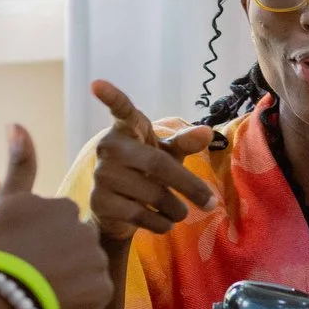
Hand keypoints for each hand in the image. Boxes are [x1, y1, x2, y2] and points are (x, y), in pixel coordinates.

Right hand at [0, 126, 111, 308]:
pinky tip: (52, 308)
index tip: (19, 256)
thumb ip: (18, 167)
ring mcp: (95, 261)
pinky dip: (76, 305)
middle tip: (28, 278)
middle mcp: (84, 229)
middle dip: (56, 262)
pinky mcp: (101, 292)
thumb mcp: (2, 205)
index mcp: (62, 206)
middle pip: (74, 248)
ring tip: (38, 295)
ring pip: (84, 273)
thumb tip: (17, 124)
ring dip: (67, 283)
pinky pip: (92, 298)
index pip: (56, 225)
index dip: (36, 243)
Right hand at [86, 79, 215, 248]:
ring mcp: (101, 176)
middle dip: (189, 185)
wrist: (117, 211)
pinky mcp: (100, 202)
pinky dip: (162, 223)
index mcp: (126, 129)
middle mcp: (109, 148)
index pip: (120, 110)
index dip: (111, 97)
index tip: (97, 84)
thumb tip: (207, 132)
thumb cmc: (146, 172)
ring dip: (177, 209)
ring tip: (181, 212)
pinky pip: (142, 216)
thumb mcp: (167, 154)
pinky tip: (163, 222)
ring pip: (153, 194)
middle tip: (211, 202)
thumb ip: (184, 143)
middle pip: (158, 163)